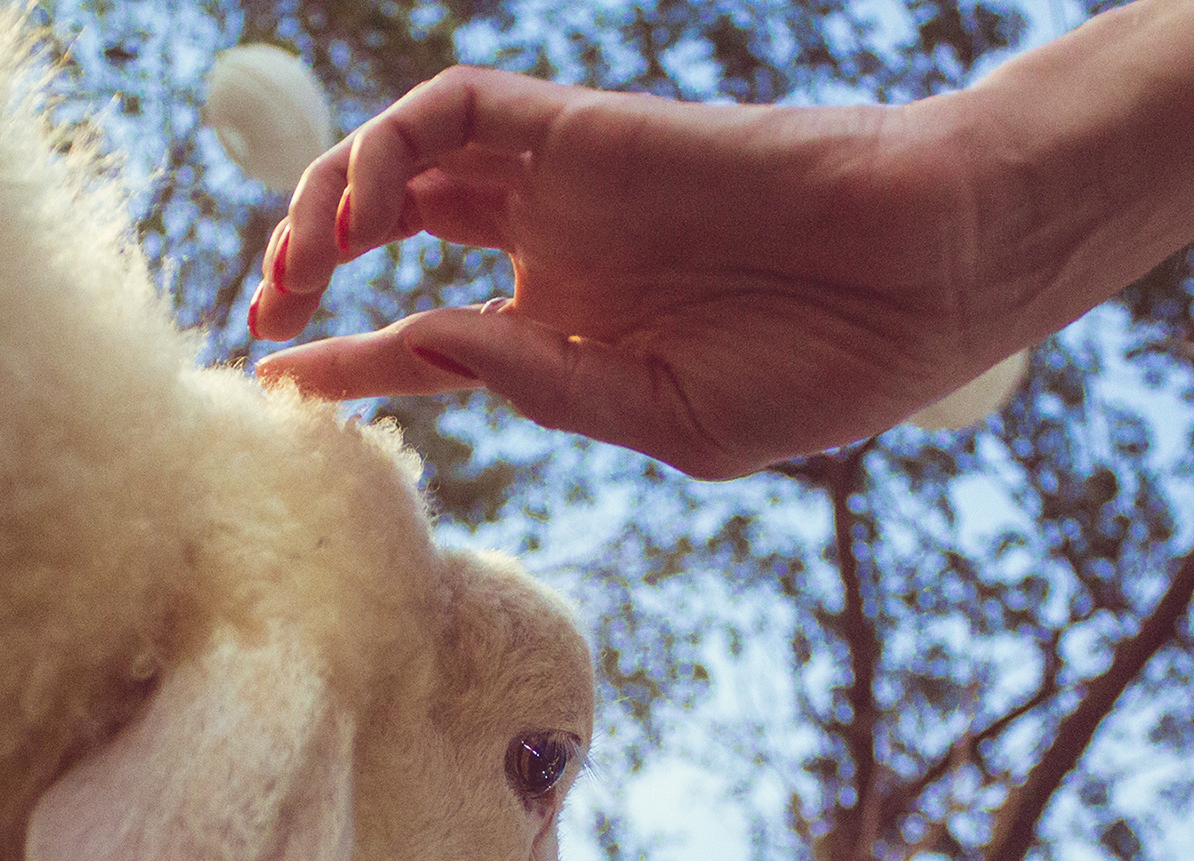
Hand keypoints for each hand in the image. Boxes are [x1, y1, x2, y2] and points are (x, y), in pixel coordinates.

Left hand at [249, 68, 1047, 479]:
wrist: (929, 276)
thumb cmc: (826, 368)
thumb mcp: (668, 417)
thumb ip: (543, 386)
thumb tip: (421, 345)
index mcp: (576, 339)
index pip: (426, 340)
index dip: (344, 360)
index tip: (272, 385)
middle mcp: (556, 255)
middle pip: (394, 234)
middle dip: (311, 266)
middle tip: (264, 310)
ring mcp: (566, 188)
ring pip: (407, 162)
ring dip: (328, 199)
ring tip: (294, 263)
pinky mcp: (586, 127)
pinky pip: (459, 109)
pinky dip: (392, 142)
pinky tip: (361, 209)